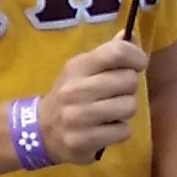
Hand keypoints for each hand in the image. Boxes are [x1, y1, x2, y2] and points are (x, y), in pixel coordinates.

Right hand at [45, 39, 147, 163]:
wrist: (40, 131)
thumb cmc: (70, 96)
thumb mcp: (82, 71)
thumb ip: (107, 54)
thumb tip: (128, 35)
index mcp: (76, 67)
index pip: (118, 52)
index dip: (136, 57)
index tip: (136, 66)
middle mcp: (74, 89)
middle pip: (129, 80)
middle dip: (127, 89)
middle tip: (114, 94)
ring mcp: (77, 116)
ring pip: (129, 106)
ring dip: (124, 111)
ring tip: (109, 113)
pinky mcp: (82, 140)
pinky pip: (123, 131)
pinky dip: (118, 132)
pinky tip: (104, 130)